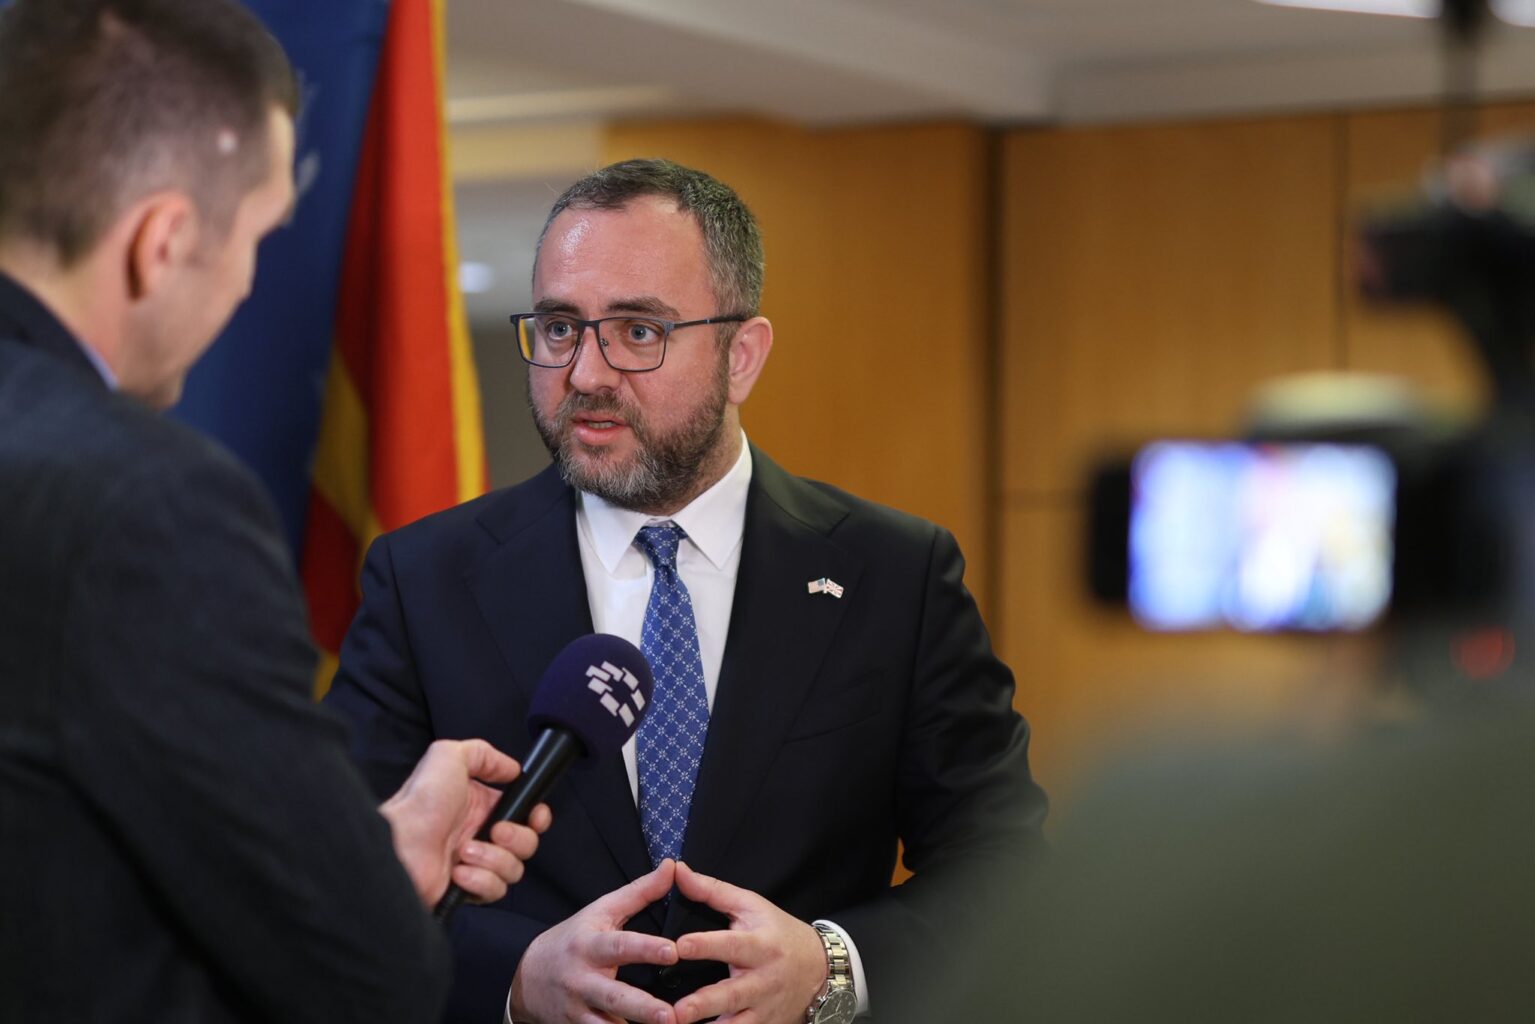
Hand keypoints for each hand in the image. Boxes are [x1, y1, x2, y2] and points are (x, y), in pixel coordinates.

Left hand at [379, 738, 552, 905]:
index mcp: (480, 806)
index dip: (537, 816)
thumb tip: (512, 769)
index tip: (536, 816)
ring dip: (495, 859)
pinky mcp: (467, 889)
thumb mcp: (448, 756)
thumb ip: (482, 753)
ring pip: (514, 869)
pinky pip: (494, 890)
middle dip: (518, 837)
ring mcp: (475, 864)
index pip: (525, 814)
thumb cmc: (418, 803)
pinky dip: (480, 881)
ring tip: (465, 852)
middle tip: (495, 831)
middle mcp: (480, 834)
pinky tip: (458, 871)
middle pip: (527, 843)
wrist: (397, 846)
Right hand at [510, 859, 680, 1023]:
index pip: (621, 946)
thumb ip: (640, 892)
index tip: (673, 951)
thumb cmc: (573, 939)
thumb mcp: (602, 911)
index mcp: (591, 946)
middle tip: (670, 1016)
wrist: (525, 976)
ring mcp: (578, 1010)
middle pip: (614, 996)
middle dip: (643, 1008)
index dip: (646, 949)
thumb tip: (672, 867)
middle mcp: (582, 980)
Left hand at [671, 861, 827, 1023]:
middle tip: (677, 1011)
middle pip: (732, 994)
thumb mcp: (751, 906)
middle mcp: (762, 980)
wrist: (820, 968)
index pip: (730, 944)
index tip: (680, 946)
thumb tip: (678, 871)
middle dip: (704, 1004)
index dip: (705, 945)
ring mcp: (764, 1008)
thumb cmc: (777, 931)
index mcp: (760, 945)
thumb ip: (712, 891)